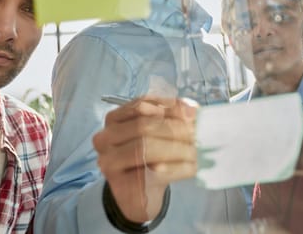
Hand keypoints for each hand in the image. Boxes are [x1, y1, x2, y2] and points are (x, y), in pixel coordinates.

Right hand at [93, 96, 197, 222]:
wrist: (139, 196)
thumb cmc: (150, 158)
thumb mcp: (159, 133)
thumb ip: (172, 117)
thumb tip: (191, 108)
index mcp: (114, 119)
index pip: (140, 105)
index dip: (168, 107)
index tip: (192, 113)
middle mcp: (105, 138)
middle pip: (143, 126)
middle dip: (175, 129)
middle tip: (197, 135)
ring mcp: (110, 162)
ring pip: (146, 148)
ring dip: (177, 149)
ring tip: (196, 152)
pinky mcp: (122, 184)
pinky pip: (153, 172)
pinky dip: (178, 168)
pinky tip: (192, 167)